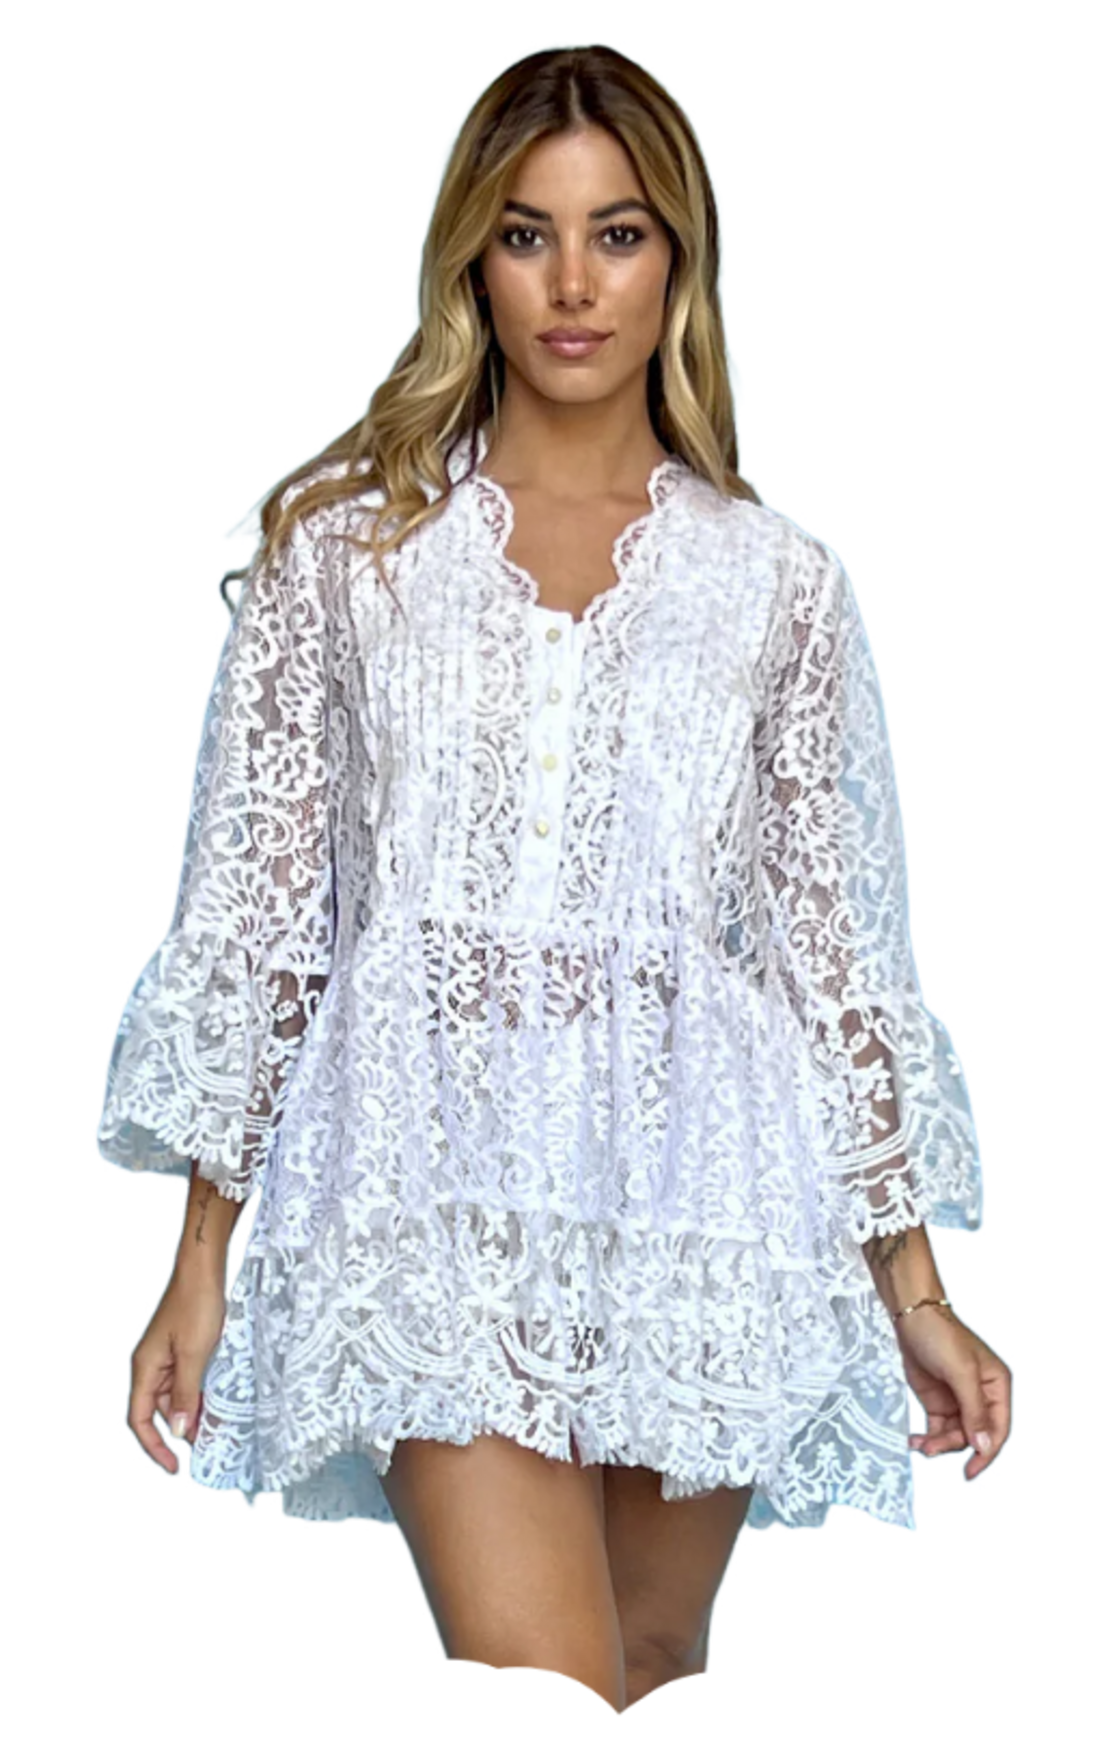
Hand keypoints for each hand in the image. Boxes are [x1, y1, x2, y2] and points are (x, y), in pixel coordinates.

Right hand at [125, 1266, 226, 1476]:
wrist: (204, 1267)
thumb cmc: (197, 1306)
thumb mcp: (194, 1355)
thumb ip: (186, 1395)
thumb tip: (179, 1433)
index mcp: (145, 1368)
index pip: (140, 1419)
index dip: (154, 1446)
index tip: (173, 1467)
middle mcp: (150, 1365)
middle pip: (157, 1410)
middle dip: (177, 1432)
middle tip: (203, 1451)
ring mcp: (166, 1355)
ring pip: (174, 1396)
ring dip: (191, 1413)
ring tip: (215, 1431)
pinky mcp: (182, 1346)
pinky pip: (186, 1379)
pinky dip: (198, 1393)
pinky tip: (216, 1402)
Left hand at [895, 1302, 1014, 1483]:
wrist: (911, 1317)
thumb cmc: (941, 1336)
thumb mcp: (961, 1372)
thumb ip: (974, 1410)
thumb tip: (984, 1445)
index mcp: (997, 1387)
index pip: (998, 1429)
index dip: (987, 1453)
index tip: (970, 1471)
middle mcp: (981, 1397)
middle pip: (975, 1436)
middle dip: (955, 1446)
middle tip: (933, 1452)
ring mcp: (959, 1401)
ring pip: (956, 1436)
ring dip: (939, 1443)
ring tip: (921, 1444)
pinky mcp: (939, 1403)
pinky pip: (939, 1429)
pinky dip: (929, 1438)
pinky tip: (916, 1440)